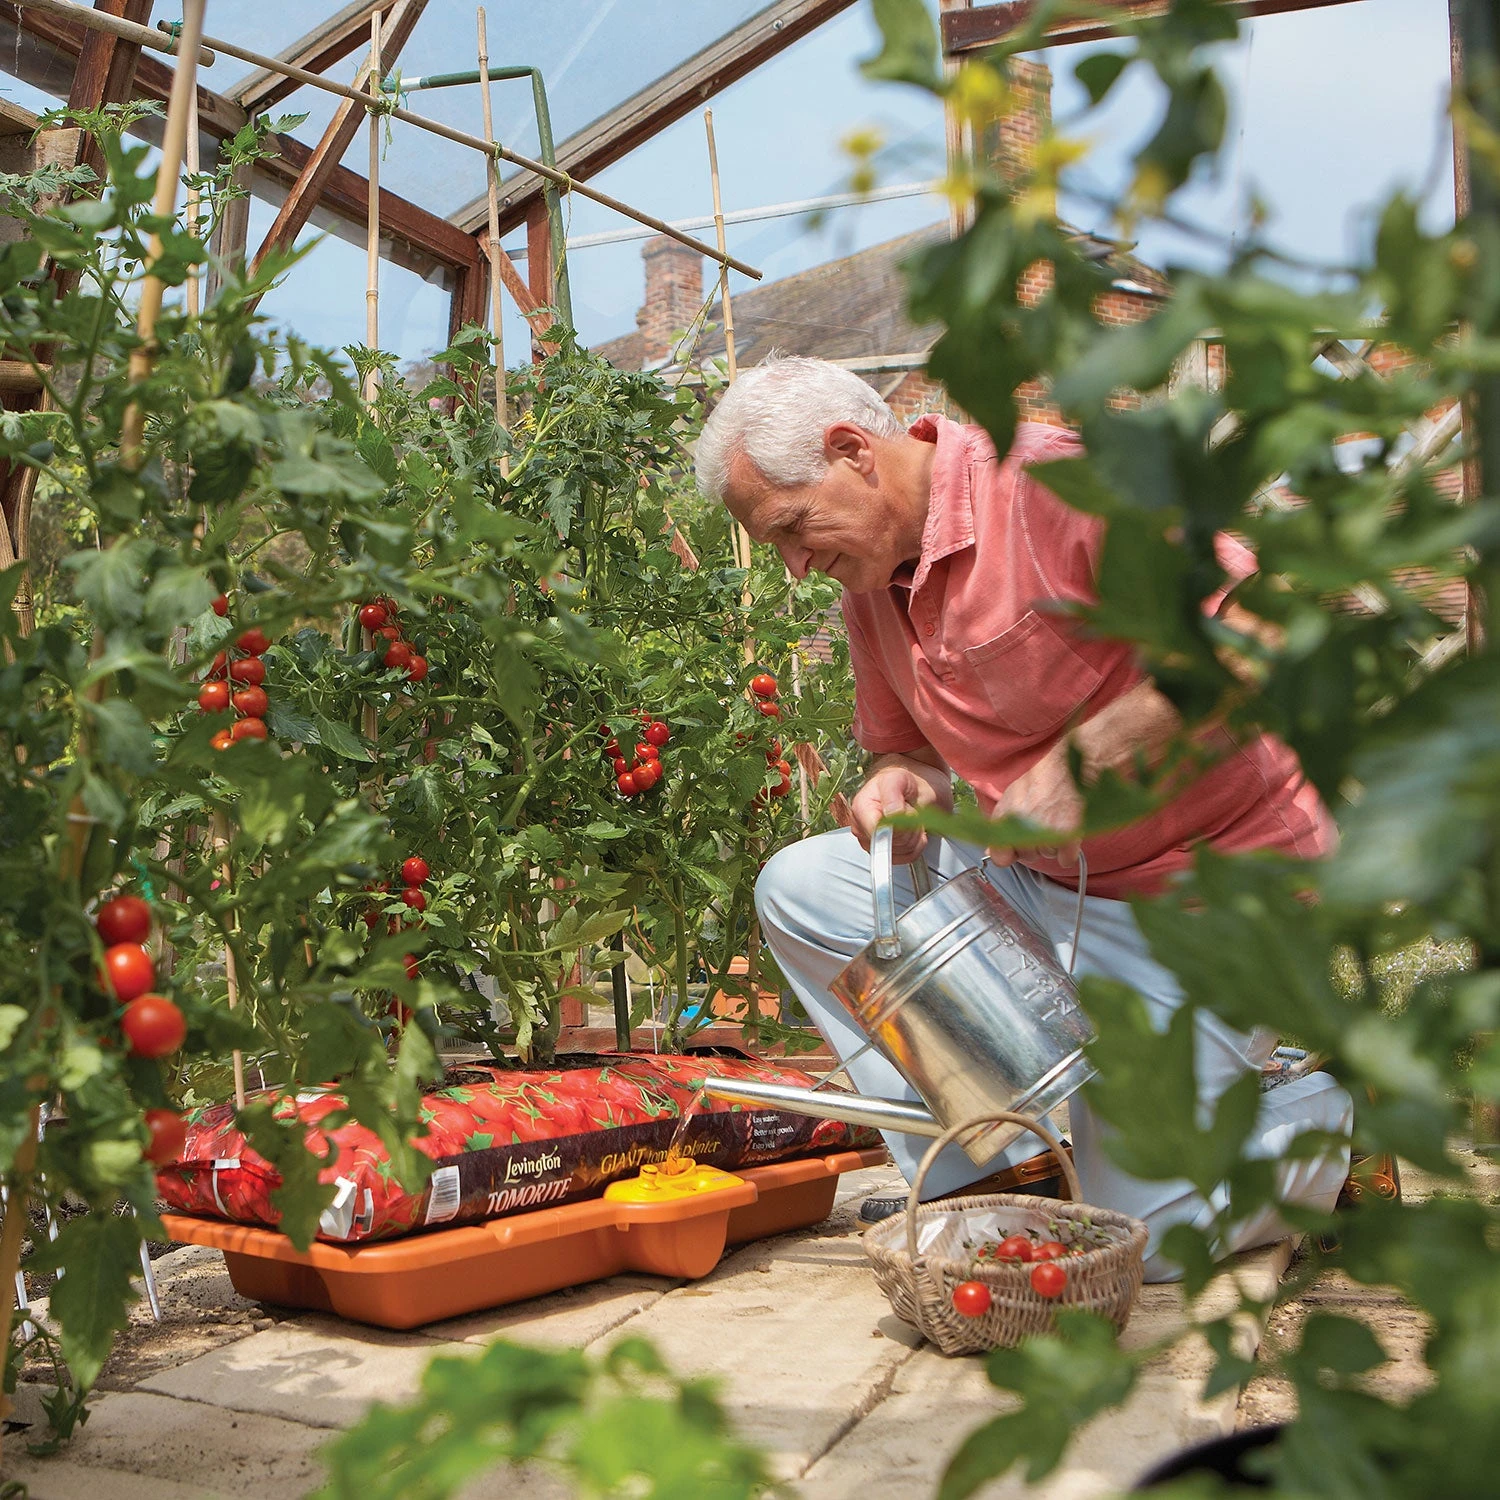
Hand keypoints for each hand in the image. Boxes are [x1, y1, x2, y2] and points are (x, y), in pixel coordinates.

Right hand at [850, 760, 946, 863]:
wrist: (910, 787)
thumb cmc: (903, 781)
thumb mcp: (899, 779)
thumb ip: (892, 795)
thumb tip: (890, 815)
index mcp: (861, 808)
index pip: (878, 832)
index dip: (898, 825)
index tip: (906, 810)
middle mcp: (862, 828)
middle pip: (892, 844)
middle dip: (909, 828)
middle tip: (910, 811)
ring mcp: (872, 843)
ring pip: (901, 853)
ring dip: (914, 836)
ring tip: (911, 818)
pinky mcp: (884, 852)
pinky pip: (906, 858)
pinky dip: (916, 845)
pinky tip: (913, 830)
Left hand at [988, 745, 1083, 868]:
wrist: (1070, 768)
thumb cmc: (1042, 779)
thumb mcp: (1012, 798)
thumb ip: (1001, 826)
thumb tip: (990, 851)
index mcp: (1004, 817)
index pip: (999, 856)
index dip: (1010, 853)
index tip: (1017, 847)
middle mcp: (1021, 828)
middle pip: (1027, 856)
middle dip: (1035, 845)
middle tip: (1045, 822)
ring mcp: (1044, 834)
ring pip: (1047, 855)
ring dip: (1053, 844)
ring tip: (1058, 819)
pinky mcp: (1067, 838)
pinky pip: (1066, 859)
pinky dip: (1070, 851)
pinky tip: (1070, 832)